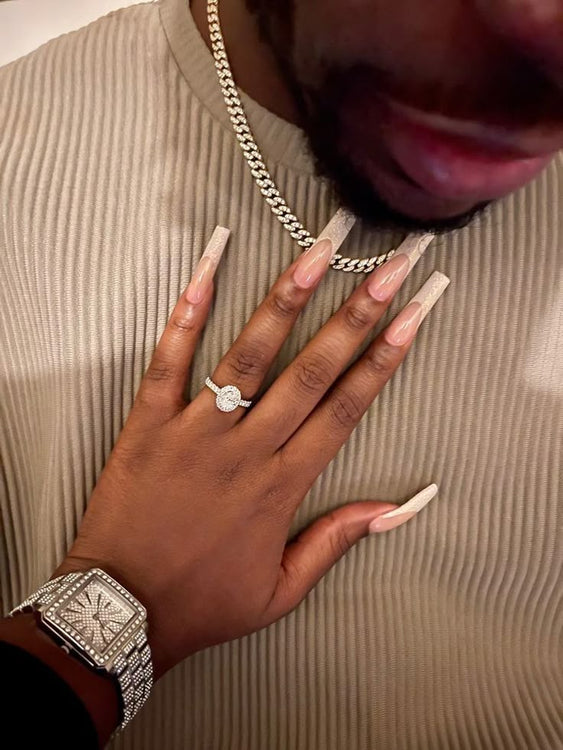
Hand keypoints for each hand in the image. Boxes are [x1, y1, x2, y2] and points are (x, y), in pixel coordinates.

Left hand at [53, 214, 446, 679]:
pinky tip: (206, 266)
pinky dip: (186, 311)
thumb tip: (398, 507)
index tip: (413, 316)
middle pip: (313, 370)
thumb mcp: (282, 589)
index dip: (384, 358)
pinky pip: (169, 359)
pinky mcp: (149, 423)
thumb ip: (338, 540)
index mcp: (282, 484)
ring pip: (249, 354)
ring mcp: (196, 430)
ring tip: (318, 251)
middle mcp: (247, 448)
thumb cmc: (203, 600)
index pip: (346, 408)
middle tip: (390, 266)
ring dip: (287, 299)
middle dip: (357, 314)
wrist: (123, 610)